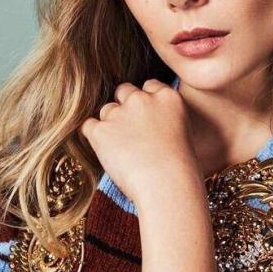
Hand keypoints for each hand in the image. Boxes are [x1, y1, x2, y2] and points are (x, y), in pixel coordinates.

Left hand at [79, 78, 200, 203]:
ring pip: (107, 110)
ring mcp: (120, 114)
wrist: (167, 186)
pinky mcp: (101, 131)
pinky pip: (89, 126)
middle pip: (125, 91)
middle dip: (125, 107)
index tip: (146, 118)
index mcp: (167, 97)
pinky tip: (106, 152)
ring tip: (123, 151)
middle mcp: (143, 99)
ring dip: (110, 125)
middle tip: (131, 133)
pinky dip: (94, 137)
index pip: (149, 86)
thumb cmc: (180, 169)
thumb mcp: (183, 132)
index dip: (146, 101)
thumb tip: (147, 125)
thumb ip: (164, 118)